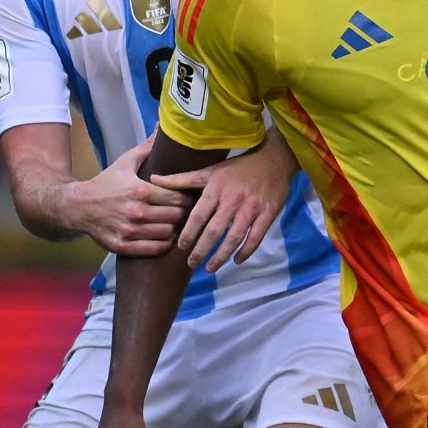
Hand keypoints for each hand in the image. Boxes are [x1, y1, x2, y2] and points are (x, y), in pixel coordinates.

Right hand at [70, 136, 190, 256]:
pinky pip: (154, 249)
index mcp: (139, 190)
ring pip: (167, 233)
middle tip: (183, 210)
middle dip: (182, 213)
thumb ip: (147, 148)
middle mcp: (135, 211)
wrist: (77, 206)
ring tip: (172, 222)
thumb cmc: (106, 183)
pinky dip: (162, 243)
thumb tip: (162, 126)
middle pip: (176, 216)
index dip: (186, 197)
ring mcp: (128, 230)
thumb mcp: (125, 162)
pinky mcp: (121, 245)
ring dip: (173, 228)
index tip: (187, 196)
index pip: (178, 197)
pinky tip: (162, 236)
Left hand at [153, 137, 297, 271]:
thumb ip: (182, 179)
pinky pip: (256, 237)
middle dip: (201, 250)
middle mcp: (233, 200)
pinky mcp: (268, 213)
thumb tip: (153, 179)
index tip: (181, 247)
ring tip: (210, 267)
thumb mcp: (210, 170)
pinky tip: (237, 260)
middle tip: (191, 264)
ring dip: (221, 255)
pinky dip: (247, 251)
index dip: (188, 234)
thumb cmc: (238, 168)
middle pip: (214, 231)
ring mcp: (252, 208)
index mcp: (216, 189)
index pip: (198, 216)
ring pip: (235, 237)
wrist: (274, 160)